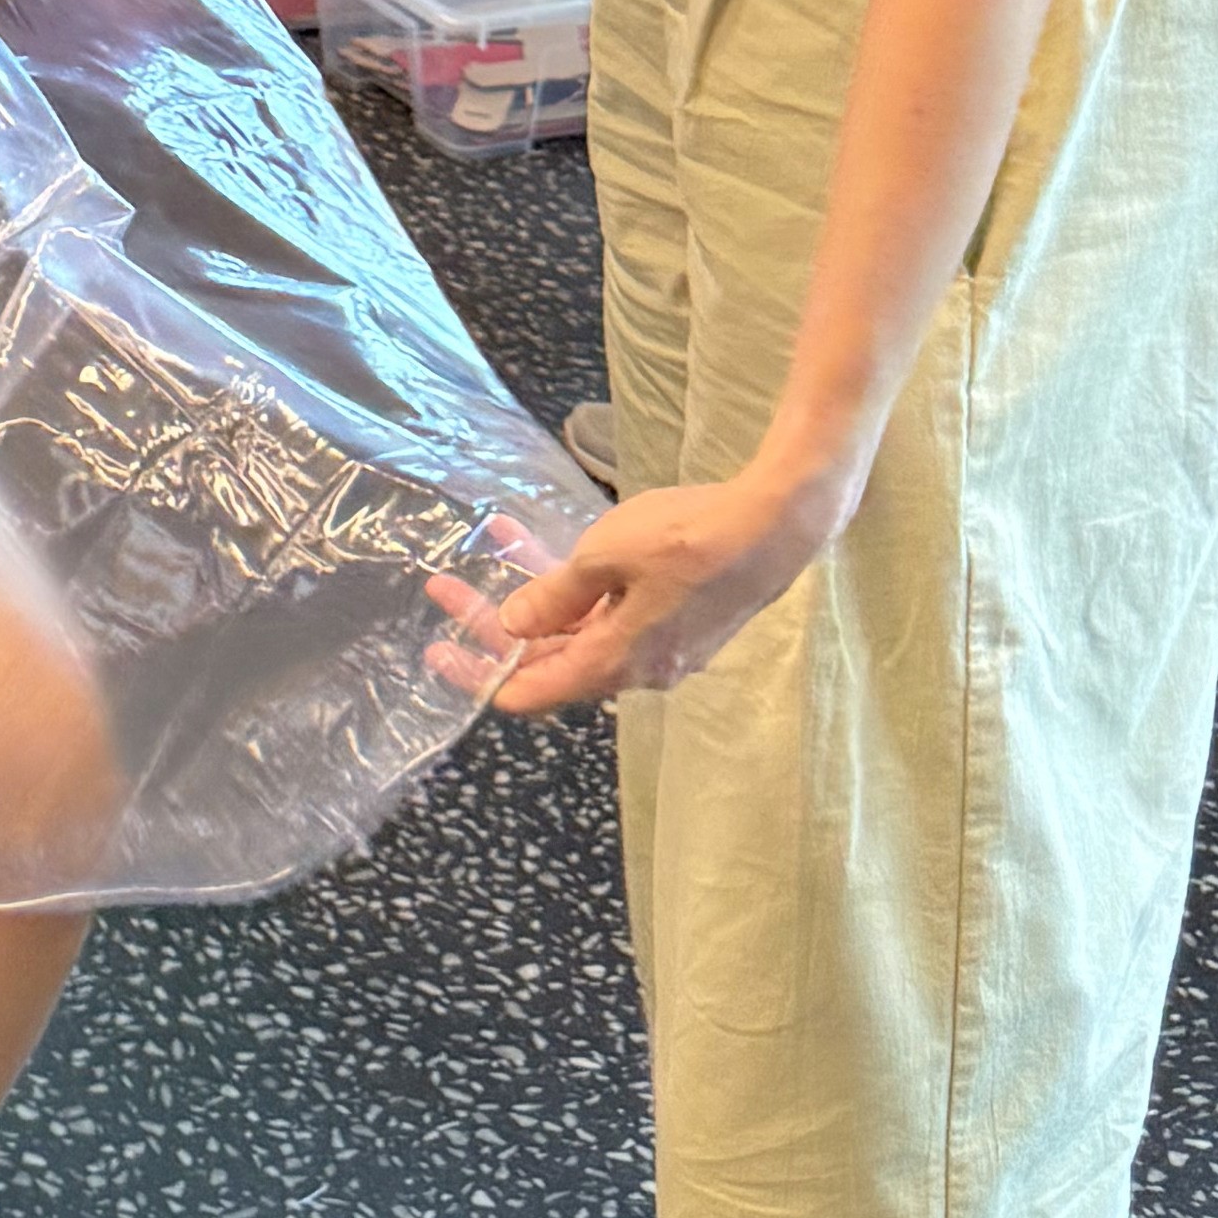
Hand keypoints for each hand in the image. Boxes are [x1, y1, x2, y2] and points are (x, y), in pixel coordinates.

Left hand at [442, 450, 853, 712]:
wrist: (778, 525)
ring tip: (494, 549)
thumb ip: (554, 596)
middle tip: (445, 587)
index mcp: (617, 662)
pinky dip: (576, 588)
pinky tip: (550, 548)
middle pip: (551, 661)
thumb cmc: (690, 537)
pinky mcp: (678, 619)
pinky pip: (612, 613)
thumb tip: (511, 629)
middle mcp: (638, 668)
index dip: (481, 676)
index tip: (439, 651)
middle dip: (493, 626)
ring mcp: (661, 646)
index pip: (532, 692)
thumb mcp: (608, 556)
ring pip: (580, 631)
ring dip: (534, 598)